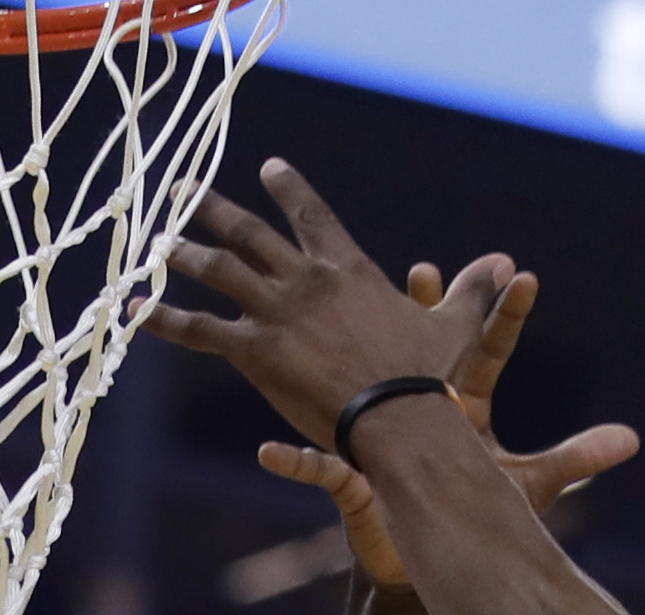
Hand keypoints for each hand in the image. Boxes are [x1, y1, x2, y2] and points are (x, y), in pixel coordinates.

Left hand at [144, 161, 501, 449]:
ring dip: (182, 253)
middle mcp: (303, 278)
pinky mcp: (253, 350)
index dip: (288, 189)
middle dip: (212, 210)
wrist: (397, 415)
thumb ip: (475, 294)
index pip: (311, 215)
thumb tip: (511, 267)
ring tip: (156, 242)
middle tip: (185, 195)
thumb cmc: (428, 379)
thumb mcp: (455, 328)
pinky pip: (198, 329)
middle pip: (248, 233)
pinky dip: (163, 318)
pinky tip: (133, 311)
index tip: (269, 169)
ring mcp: (274, 311)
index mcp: (346, 267)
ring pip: (216, 270)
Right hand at [256, 263, 639, 588]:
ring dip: (339, 368)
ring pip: (355, 397)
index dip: (503, 317)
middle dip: (417, 314)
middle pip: (415, 354)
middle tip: (424, 272)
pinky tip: (270, 452)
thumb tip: (633, 440)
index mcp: (459, 407)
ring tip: (330, 328)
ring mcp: (377, 439)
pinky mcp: (349, 482)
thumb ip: (576, 459)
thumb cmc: (474, 511)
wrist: (426, 551)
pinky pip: (316, 470)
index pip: (485, 353)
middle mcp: (415, 410)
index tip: (519, 273)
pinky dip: (294, 464)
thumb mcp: (528, 486)